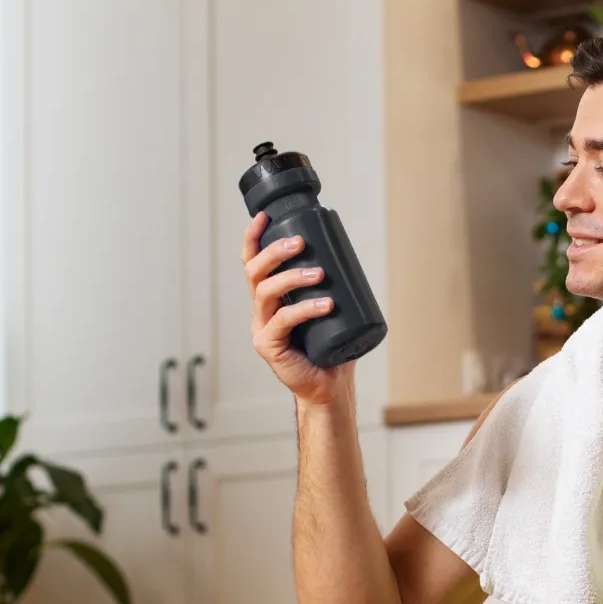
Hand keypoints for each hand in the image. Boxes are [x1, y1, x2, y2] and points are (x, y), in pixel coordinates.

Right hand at [243, 211, 353, 402]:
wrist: (329, 386)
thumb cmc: (331, 348)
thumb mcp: (329, 311)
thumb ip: (330, 288)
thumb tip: (349, 255)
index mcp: (270, 300)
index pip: (253, 263)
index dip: (254, 238)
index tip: (265, 217)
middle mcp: (261, 311)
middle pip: (255, 272)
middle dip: (274, 252)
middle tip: (300, 243)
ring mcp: (262, 328)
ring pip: (266, 292)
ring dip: (292, 277)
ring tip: (319, 274)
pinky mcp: (268, 346)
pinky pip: (282, 320)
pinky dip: (305, 309)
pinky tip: (325, 305)